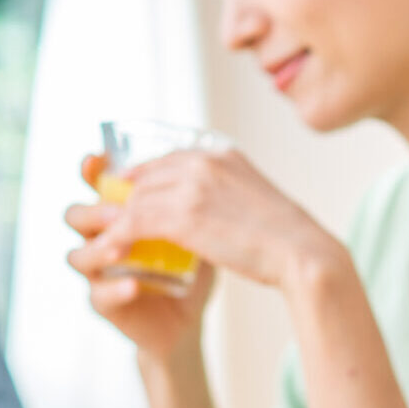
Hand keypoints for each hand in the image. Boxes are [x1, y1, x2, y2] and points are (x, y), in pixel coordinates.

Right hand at [66, 155, 215, 360]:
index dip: (90, 170)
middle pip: (75, 216)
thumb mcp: (191, 229)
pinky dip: (116, 288)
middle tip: (119, 213)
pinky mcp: (104, 304)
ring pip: (77, 256)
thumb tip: (195, 166)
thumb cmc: (187, 265)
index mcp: (117, 214)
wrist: (189, 316)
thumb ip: (183, 203)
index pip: (95, 186)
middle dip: (93, 211)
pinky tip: (134, 284)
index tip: (97, 159)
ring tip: (122, 249)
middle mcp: (99, 238)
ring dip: (98, 250)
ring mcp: (98, 272)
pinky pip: (99, 295)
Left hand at [88, 148, 338, 290]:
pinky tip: (110, 251)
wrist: (303, 252)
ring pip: (135, 199)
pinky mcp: (183, 216)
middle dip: (123, 199)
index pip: (167, 159)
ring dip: (115, 220)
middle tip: (108, 219)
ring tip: (105, 238)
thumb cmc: (286, 237)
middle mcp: (203, 162)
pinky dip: (117, 237)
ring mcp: (192, 187)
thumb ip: (226, 193)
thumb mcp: (254, 198)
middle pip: (145, 176)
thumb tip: (210, 208)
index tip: (129, 193)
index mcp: (221, 154)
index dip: (142, 177)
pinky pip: (134, 222)